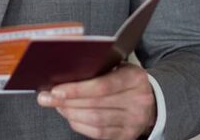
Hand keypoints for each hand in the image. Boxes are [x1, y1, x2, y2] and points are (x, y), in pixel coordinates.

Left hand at [36, 63, 155, 139]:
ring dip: (71, 113)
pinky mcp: (127, 135)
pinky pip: (98, 134)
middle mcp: (138, 101)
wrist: (152, 101)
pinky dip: (80, 125)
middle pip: (95, 105)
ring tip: (57, 105)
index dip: (77, 89)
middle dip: (66, 102)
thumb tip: (65, 73)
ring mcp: (134, 121)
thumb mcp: (119, 67)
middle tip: (47, 98)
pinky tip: (70, 116)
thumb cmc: (127, 80)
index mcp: (135, 78)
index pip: (102, 86)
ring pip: (95, 121)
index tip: (56, 89)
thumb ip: (98, 68)